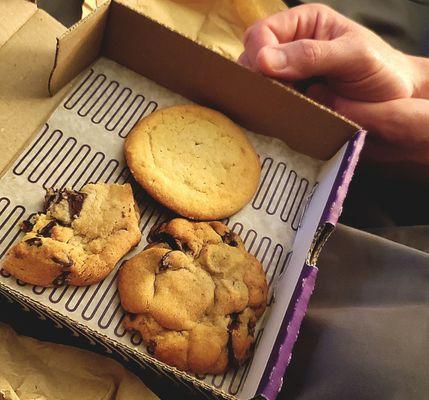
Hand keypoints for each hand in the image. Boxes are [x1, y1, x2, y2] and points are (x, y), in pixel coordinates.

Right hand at [239, 4, 428, 175]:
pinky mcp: (290, 97)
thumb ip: (311, 55)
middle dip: (257, 75)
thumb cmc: (380, 69)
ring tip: (279, 105)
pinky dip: (268, 107)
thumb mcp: (352, 55)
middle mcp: (291, 45)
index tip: (266, 75)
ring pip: (256, 80)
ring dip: (262, 93)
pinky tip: (278, 113)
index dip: (259, 52)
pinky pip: (268, 100)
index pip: (263, 32)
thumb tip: (263, 60)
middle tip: (274, 94)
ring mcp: (289, 74)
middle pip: (252, 55)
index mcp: (305, 23)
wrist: (394, 98)